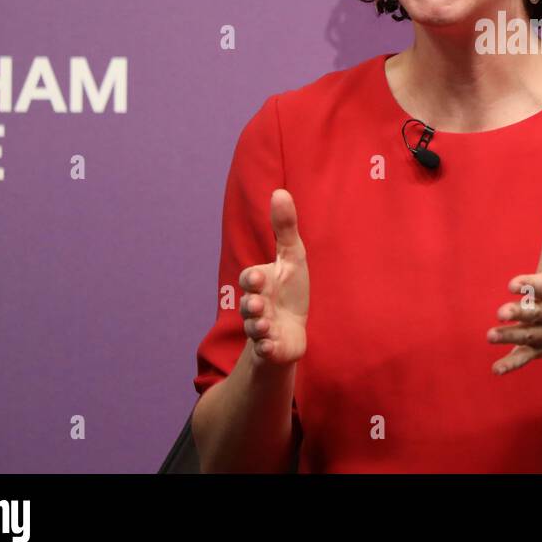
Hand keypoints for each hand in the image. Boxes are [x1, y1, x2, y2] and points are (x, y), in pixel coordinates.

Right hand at [237, 189, 308, 365]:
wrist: (290, 331)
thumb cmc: (289, 290)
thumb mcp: (292, 257)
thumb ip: (285, 228)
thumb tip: (280, 191)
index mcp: (260, 284)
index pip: (250, 278)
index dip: (253, 278)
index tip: (259, 277)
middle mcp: (256, 306)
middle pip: (249, 305)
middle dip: (252, 304)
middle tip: (257, 303)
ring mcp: (262, 329)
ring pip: (255, 329)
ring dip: (258, 327)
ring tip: (266, 325)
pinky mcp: (271, 349)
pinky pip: (266, 351)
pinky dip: (268, 348)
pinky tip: (271, 346)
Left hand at [488, 185, 541, 374]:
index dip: (531, 285)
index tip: (513, 284)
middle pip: (536, 314)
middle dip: (520, 314)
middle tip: (501, 312)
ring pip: (527, 336)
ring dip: (509, 337)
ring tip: (490, 335)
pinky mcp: (536, 350)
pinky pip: (524, 359)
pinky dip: (511, 365)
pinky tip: (495, 370)